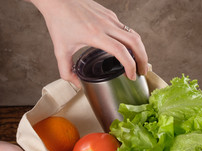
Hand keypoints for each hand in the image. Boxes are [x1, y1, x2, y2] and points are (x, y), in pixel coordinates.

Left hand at [28, 0, 147, 86]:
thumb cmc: (58, 21)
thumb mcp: (60, 49)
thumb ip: (66, 70)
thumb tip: (77, 84)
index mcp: (95, 35)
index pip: (121, 51)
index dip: (130, 65)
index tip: (131, 76)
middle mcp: (106, 26)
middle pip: (134, 42)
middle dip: (143, 59)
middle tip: (142, 71)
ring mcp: (110, 18)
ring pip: (133, 34)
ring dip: (140, 50)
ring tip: (139, 62)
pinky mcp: (110, 14)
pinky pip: (125, 29)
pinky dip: (131, 41)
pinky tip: (127, 49)